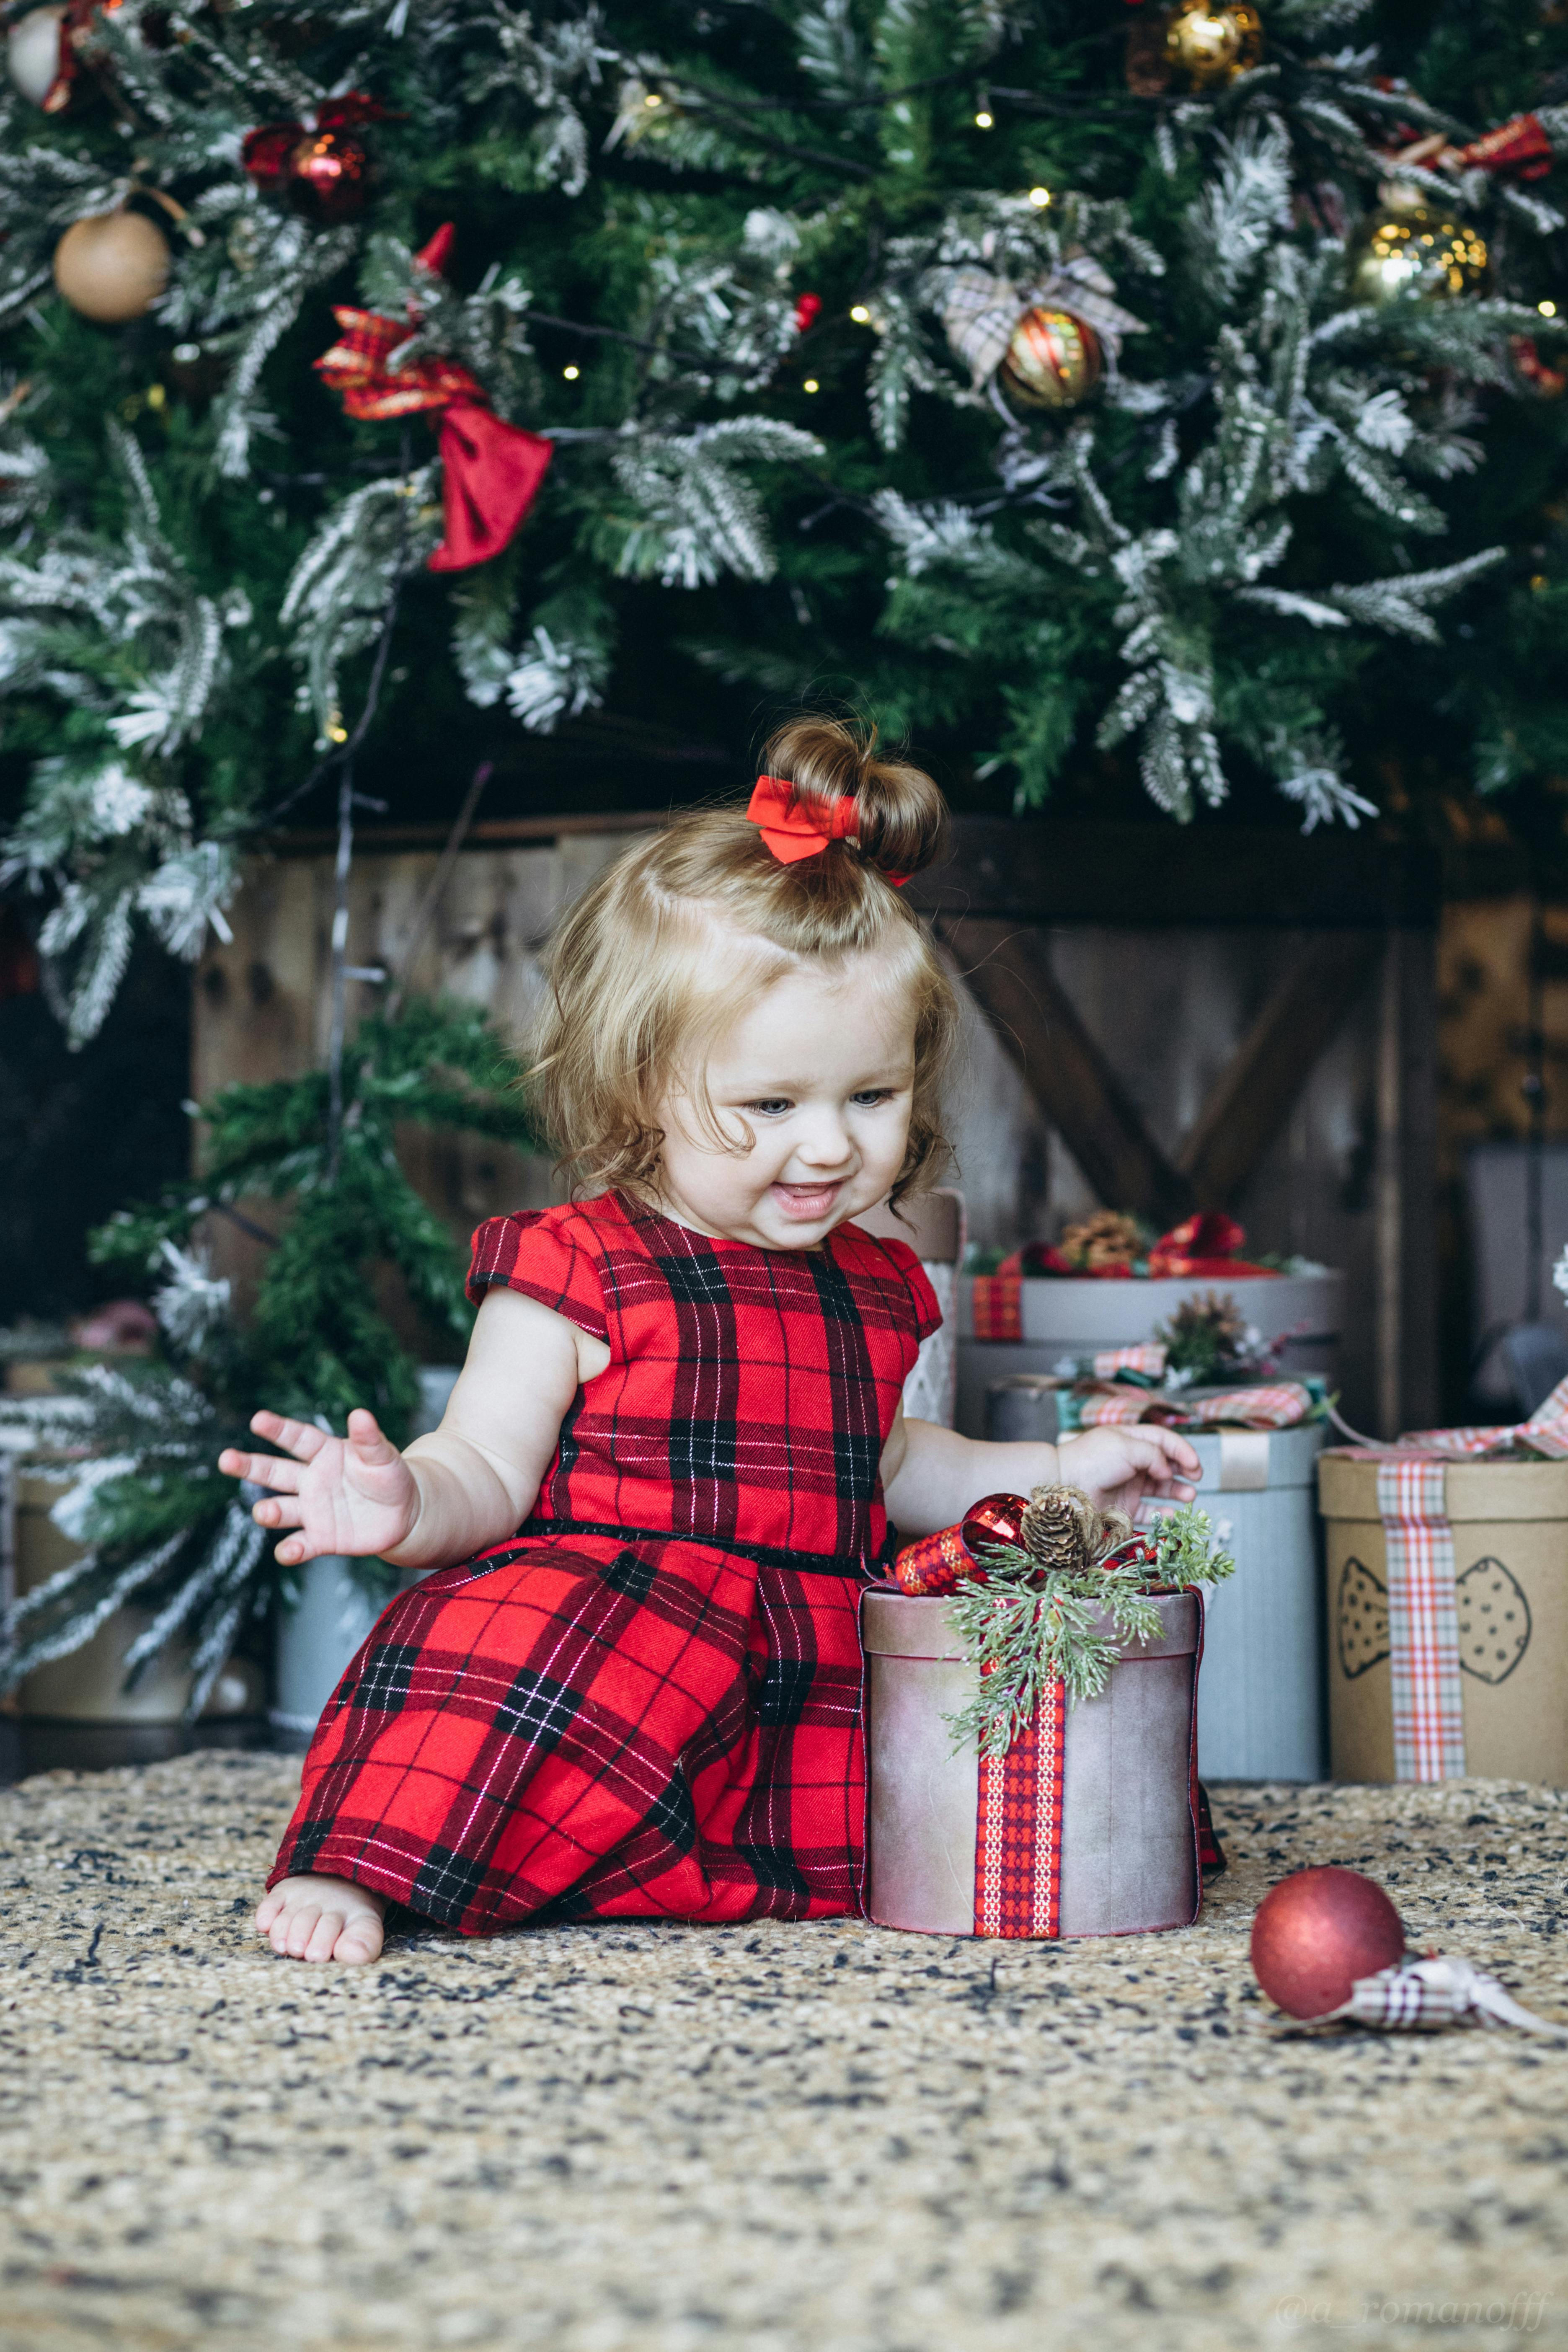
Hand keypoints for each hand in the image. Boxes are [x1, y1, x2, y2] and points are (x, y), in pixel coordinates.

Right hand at [218, 1407, 419, 1565]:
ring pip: (281, 1510)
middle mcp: (311, 1481)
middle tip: (226, 1459)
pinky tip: (289, 1552)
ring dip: (269, 1512)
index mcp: (324, 1453)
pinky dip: (291, 1550)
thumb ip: (369, 1439)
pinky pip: (300, 1545)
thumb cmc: (389, 1476)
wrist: (404, 1513)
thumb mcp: (383, 1456)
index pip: (298, 1439)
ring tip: (264, 1513)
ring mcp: (312, 1510)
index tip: (257, 1419)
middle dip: (250, 1466)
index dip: (278, 1429)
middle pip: (275, 1472)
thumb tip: (360, 1414)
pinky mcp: (320, 1539)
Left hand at [1058, 1424, 1199, 1518]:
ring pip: (1159, 1488)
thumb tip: (1167, 1469)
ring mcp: (1127, 1486)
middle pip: (1165, 1464)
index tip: (1195, 1464)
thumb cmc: (1093, 1460)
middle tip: (1195, 1478)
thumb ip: (1154, 1454)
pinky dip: (1163, 1514)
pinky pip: (1148, 1513)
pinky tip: (1173, 1514)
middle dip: (1183, 1470)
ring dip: (1177, 1491)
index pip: (1163, 1441)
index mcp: (1130, 1441)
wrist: (1065, 1488)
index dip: (1182, 1450)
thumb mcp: (1127, 1446)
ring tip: (1189, 1496)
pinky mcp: (1123, 1508)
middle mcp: (1130, 1463)